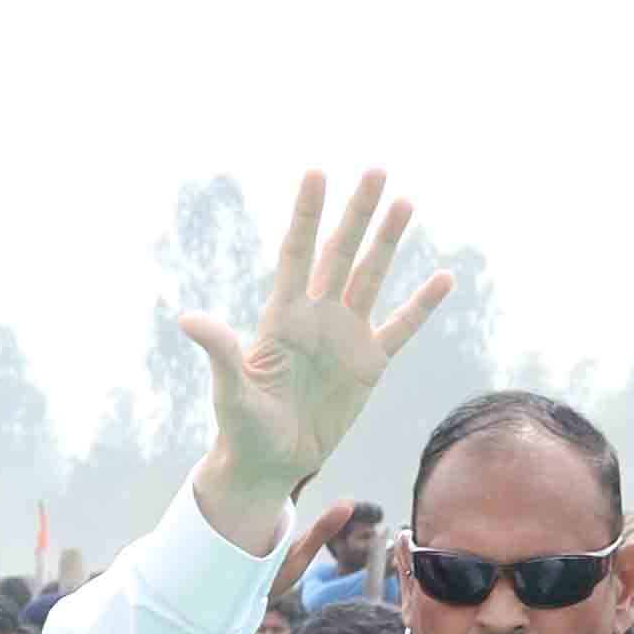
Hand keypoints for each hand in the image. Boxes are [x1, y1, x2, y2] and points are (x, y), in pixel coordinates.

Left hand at [179, 169, 452, 545]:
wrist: (270, 463)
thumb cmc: (243, 428)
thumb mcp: (231, 392)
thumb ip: (220, 352)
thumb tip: (189, 320)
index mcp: (282, 317)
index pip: (297, 254)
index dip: (307, 215)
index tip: (316, 173)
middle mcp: (317, 317)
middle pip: (340, 253)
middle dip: (357, 213)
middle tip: (376, 170)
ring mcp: (346, 337)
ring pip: (371, 277)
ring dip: (388, 241)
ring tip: (405, 201)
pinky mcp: (369, 364)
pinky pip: (402, 327)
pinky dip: (422, 305)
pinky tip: (444, 278)